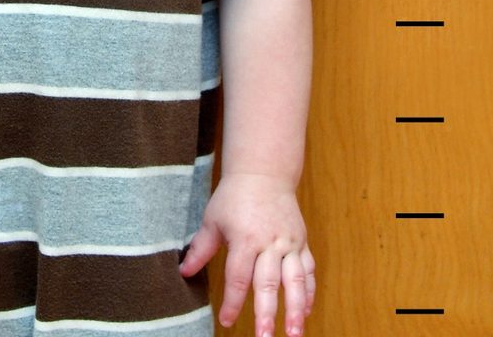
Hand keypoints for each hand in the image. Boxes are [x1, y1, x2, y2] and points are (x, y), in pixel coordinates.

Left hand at [179, 173, 314, 335]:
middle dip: (267, 313)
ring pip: (295, 280)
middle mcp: (269, 242)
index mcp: (245, 238)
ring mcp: (289, 243)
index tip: (226, 321)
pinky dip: (308, 292)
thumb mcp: (213, 219)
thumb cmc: (234, 196)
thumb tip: (183, 272)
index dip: (233, 302)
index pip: (238, 277)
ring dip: (296, 309)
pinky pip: (308, 270)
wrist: (263, 173)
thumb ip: (200, 248)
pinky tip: (306, 311)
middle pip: (268, 282)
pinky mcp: (301, 242)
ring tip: (295, 334)